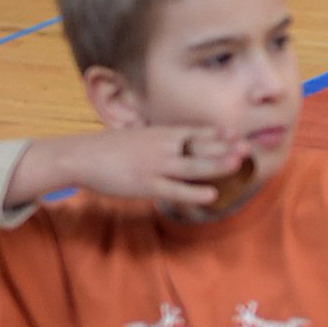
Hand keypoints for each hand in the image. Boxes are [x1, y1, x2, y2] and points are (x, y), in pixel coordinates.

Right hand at [6, 124, 248, 215]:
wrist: (80, 156)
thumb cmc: (109, 148)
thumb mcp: (139, 137)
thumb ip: (160, 140)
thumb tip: (180, 143)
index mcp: (159, 134)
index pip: (194, 132)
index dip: (217, 134)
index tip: (236, 134)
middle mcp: (161, 147)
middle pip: (198, 147)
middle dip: (223, 147)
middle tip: (246, 148)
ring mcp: (155, 166)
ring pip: (192, 166)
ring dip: (216, 165)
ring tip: (237, 164)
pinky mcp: (146, 185)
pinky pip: (175, 189)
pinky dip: (194, 192)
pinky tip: (211, 194)